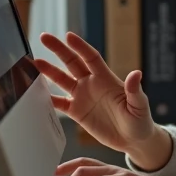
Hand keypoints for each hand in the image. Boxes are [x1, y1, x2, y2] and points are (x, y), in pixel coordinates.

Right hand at [34, 32, 170, 166]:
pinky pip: (60, 103)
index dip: (80, 47)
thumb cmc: (140, 121)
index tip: (68, 36)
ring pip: (62, 80)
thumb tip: (136, 73)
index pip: (90, 58)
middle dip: (58, 50)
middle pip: (72, 63)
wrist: (133, 140)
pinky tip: (36, 94)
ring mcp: (83, 97)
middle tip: (44, 37)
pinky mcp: (77, 112)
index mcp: (106, 79)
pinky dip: (48, 99)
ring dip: (49, 72)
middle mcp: (92, 84)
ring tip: (34, 63)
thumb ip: (134, 90)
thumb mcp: (140, 105)